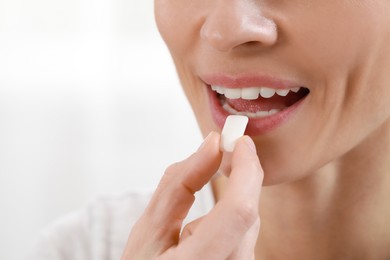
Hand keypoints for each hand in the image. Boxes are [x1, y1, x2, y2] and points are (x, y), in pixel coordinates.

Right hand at [121, 132, 263, 259]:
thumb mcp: (149, 228)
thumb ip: (181, 182)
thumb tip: (212, 145)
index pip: (238, 211)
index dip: (245, 169)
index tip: (240, 142)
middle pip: (248, 215)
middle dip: (240, 177)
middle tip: (225, 151)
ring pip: (249, 226)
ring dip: (232, 201)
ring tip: (197, 210)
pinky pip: (246, 237)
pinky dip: (232, 218)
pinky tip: (205, 226)